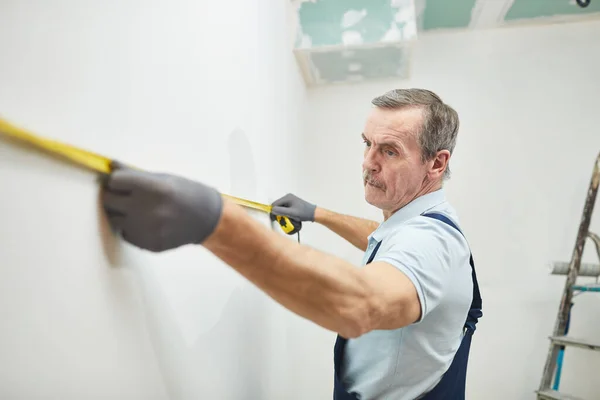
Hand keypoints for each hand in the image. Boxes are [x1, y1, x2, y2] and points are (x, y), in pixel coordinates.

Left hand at [101, 162, 222, 251]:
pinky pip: (125, 234)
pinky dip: (130, 228)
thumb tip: (110, 165)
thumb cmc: (187, 193)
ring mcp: (146, 229)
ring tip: (137, 210)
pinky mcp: (148, 244)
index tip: (122, 181)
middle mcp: (147, 209)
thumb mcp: (164, 178)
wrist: (208, 219)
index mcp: (153, 188)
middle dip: (113, 195)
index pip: (115, 181)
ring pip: (113, 219)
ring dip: (120, 213)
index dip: (117, 180)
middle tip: (124, 195)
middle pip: (108, 200)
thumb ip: (135, 174)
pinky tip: (146, 222)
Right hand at [270, 193, 315, 221]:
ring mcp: (290, 200)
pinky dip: (285, 213)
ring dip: (281, 213)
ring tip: (286, 218)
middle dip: (278, 212)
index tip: (274, 218)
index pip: (275, 204)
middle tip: (281, 219)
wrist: (313, 213)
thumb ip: (281, 211)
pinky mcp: (292, 203)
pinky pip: (285, 208)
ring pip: (281, 207)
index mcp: (287, 197)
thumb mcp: (291, 213)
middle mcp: (288, 197)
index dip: (273, 211)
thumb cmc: (304, 212)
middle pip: (277, 205)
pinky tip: (288, 217)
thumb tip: (272, 210)